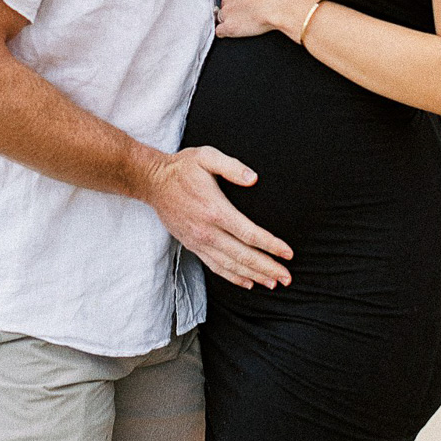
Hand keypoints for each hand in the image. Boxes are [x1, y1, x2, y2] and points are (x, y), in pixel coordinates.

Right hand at [143, 145, 293, 289]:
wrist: (153, 182)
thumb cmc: (183, 168)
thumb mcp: (207, 157)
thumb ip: (232, 167)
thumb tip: (253, 178)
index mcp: (215, 210)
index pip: (249, 234)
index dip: (271, 245)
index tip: (288, 253)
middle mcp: (207, 231)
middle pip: (243, 256)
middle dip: (267, 268)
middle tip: (287, 278)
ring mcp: (198, 241)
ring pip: (230, 265)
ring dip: (253, 276)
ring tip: (273, 283)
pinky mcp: (192, 246)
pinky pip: (215, 266)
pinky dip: (232, 277)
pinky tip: (247, 282)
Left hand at [216, 0, 306, 37]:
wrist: (278, 4)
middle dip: (235, 4)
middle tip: (248, 9)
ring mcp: (227, 11)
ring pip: (222, 14)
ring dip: (230, 17)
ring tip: (242, 21)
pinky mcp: (230, 26)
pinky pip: (220, 30)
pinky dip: (223, 31)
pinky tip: (227, 32)